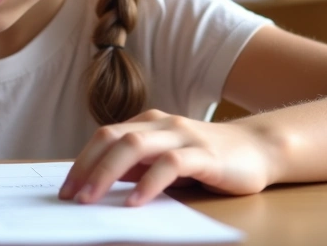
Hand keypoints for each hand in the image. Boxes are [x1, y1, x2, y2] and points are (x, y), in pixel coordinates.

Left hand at [59, 110, 279, 205]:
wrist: (260, 149)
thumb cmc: (209, 159)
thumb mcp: (167, 160)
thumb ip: (138, 166)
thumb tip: (99, 182)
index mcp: (149, 124)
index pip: (104, 137)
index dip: (81, 162)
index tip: (66, 189)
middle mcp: (161, 124)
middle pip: (112, 138)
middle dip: (86, 167)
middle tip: (70, 196)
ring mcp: (183, 136)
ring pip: (135, 146)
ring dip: (107, 173)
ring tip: (91, 199)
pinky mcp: (204, 154)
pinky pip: (170, 165)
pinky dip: (148, 183)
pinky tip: (135, 201)